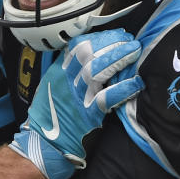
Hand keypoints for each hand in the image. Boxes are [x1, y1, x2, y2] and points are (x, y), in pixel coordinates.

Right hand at [10, 29, 144, 178]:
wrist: (44, 143)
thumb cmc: (53, 114)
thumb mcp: (56, 85)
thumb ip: (72, 69)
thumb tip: (99, 53)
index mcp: (59, 71)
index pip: (79, 45)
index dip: (102, 37)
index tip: (119, 35)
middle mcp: (65, 80)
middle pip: (88, 53)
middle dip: (112, 44)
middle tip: (132, 42)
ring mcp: (76, 97)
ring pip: (96, 70)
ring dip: (118, 58)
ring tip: (135, 52)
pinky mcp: (87, 115)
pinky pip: (106, 98)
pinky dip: (123, 89)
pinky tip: (136, 83)